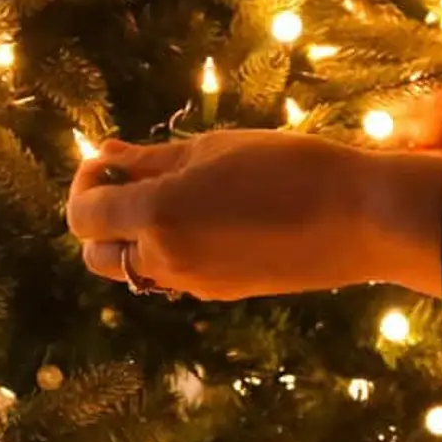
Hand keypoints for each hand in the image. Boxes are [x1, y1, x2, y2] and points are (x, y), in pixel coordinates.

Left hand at [66, 131, 441, 300]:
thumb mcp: (214, 148)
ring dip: (133, 239)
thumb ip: (152, 159)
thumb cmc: (289, 167)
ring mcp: (193, 284)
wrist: (359, 218)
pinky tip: (206, 220)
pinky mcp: (221, 293)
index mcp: (156, 216)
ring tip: (171, 200)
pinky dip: (169, 251)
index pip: (83, 216)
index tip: (109, 161)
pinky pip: (172, 276)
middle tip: (130, 182)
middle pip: (95, 255)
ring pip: (134, 271)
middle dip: (99, 219)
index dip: (84, 185)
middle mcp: (165, 259)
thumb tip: (107, 155)